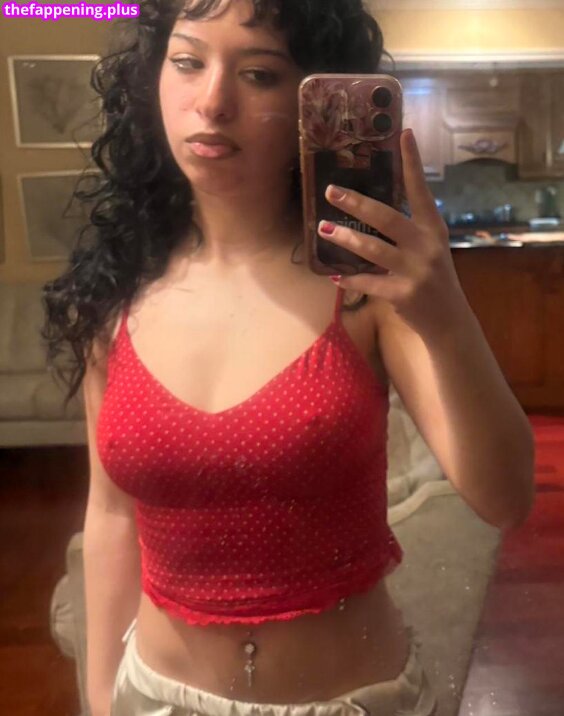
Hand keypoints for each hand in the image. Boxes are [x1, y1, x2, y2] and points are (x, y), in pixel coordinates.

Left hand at [318, 129, 466, 337]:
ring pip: (372, 249)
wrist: (449, 320)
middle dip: (357, 203)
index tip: (404, 133)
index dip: (412, 163)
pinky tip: (335, 275)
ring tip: (324, 229)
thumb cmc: (434, 279)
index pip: (421, 191)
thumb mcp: (431, 250)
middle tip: (332, 191)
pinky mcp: (401, 294)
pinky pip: (368, 282)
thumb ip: (411, 231)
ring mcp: (414, 271)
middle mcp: (426, 246)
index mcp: (434, 230)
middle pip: (386, 217)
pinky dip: (350, 279)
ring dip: (345, 238)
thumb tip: (374, 211)